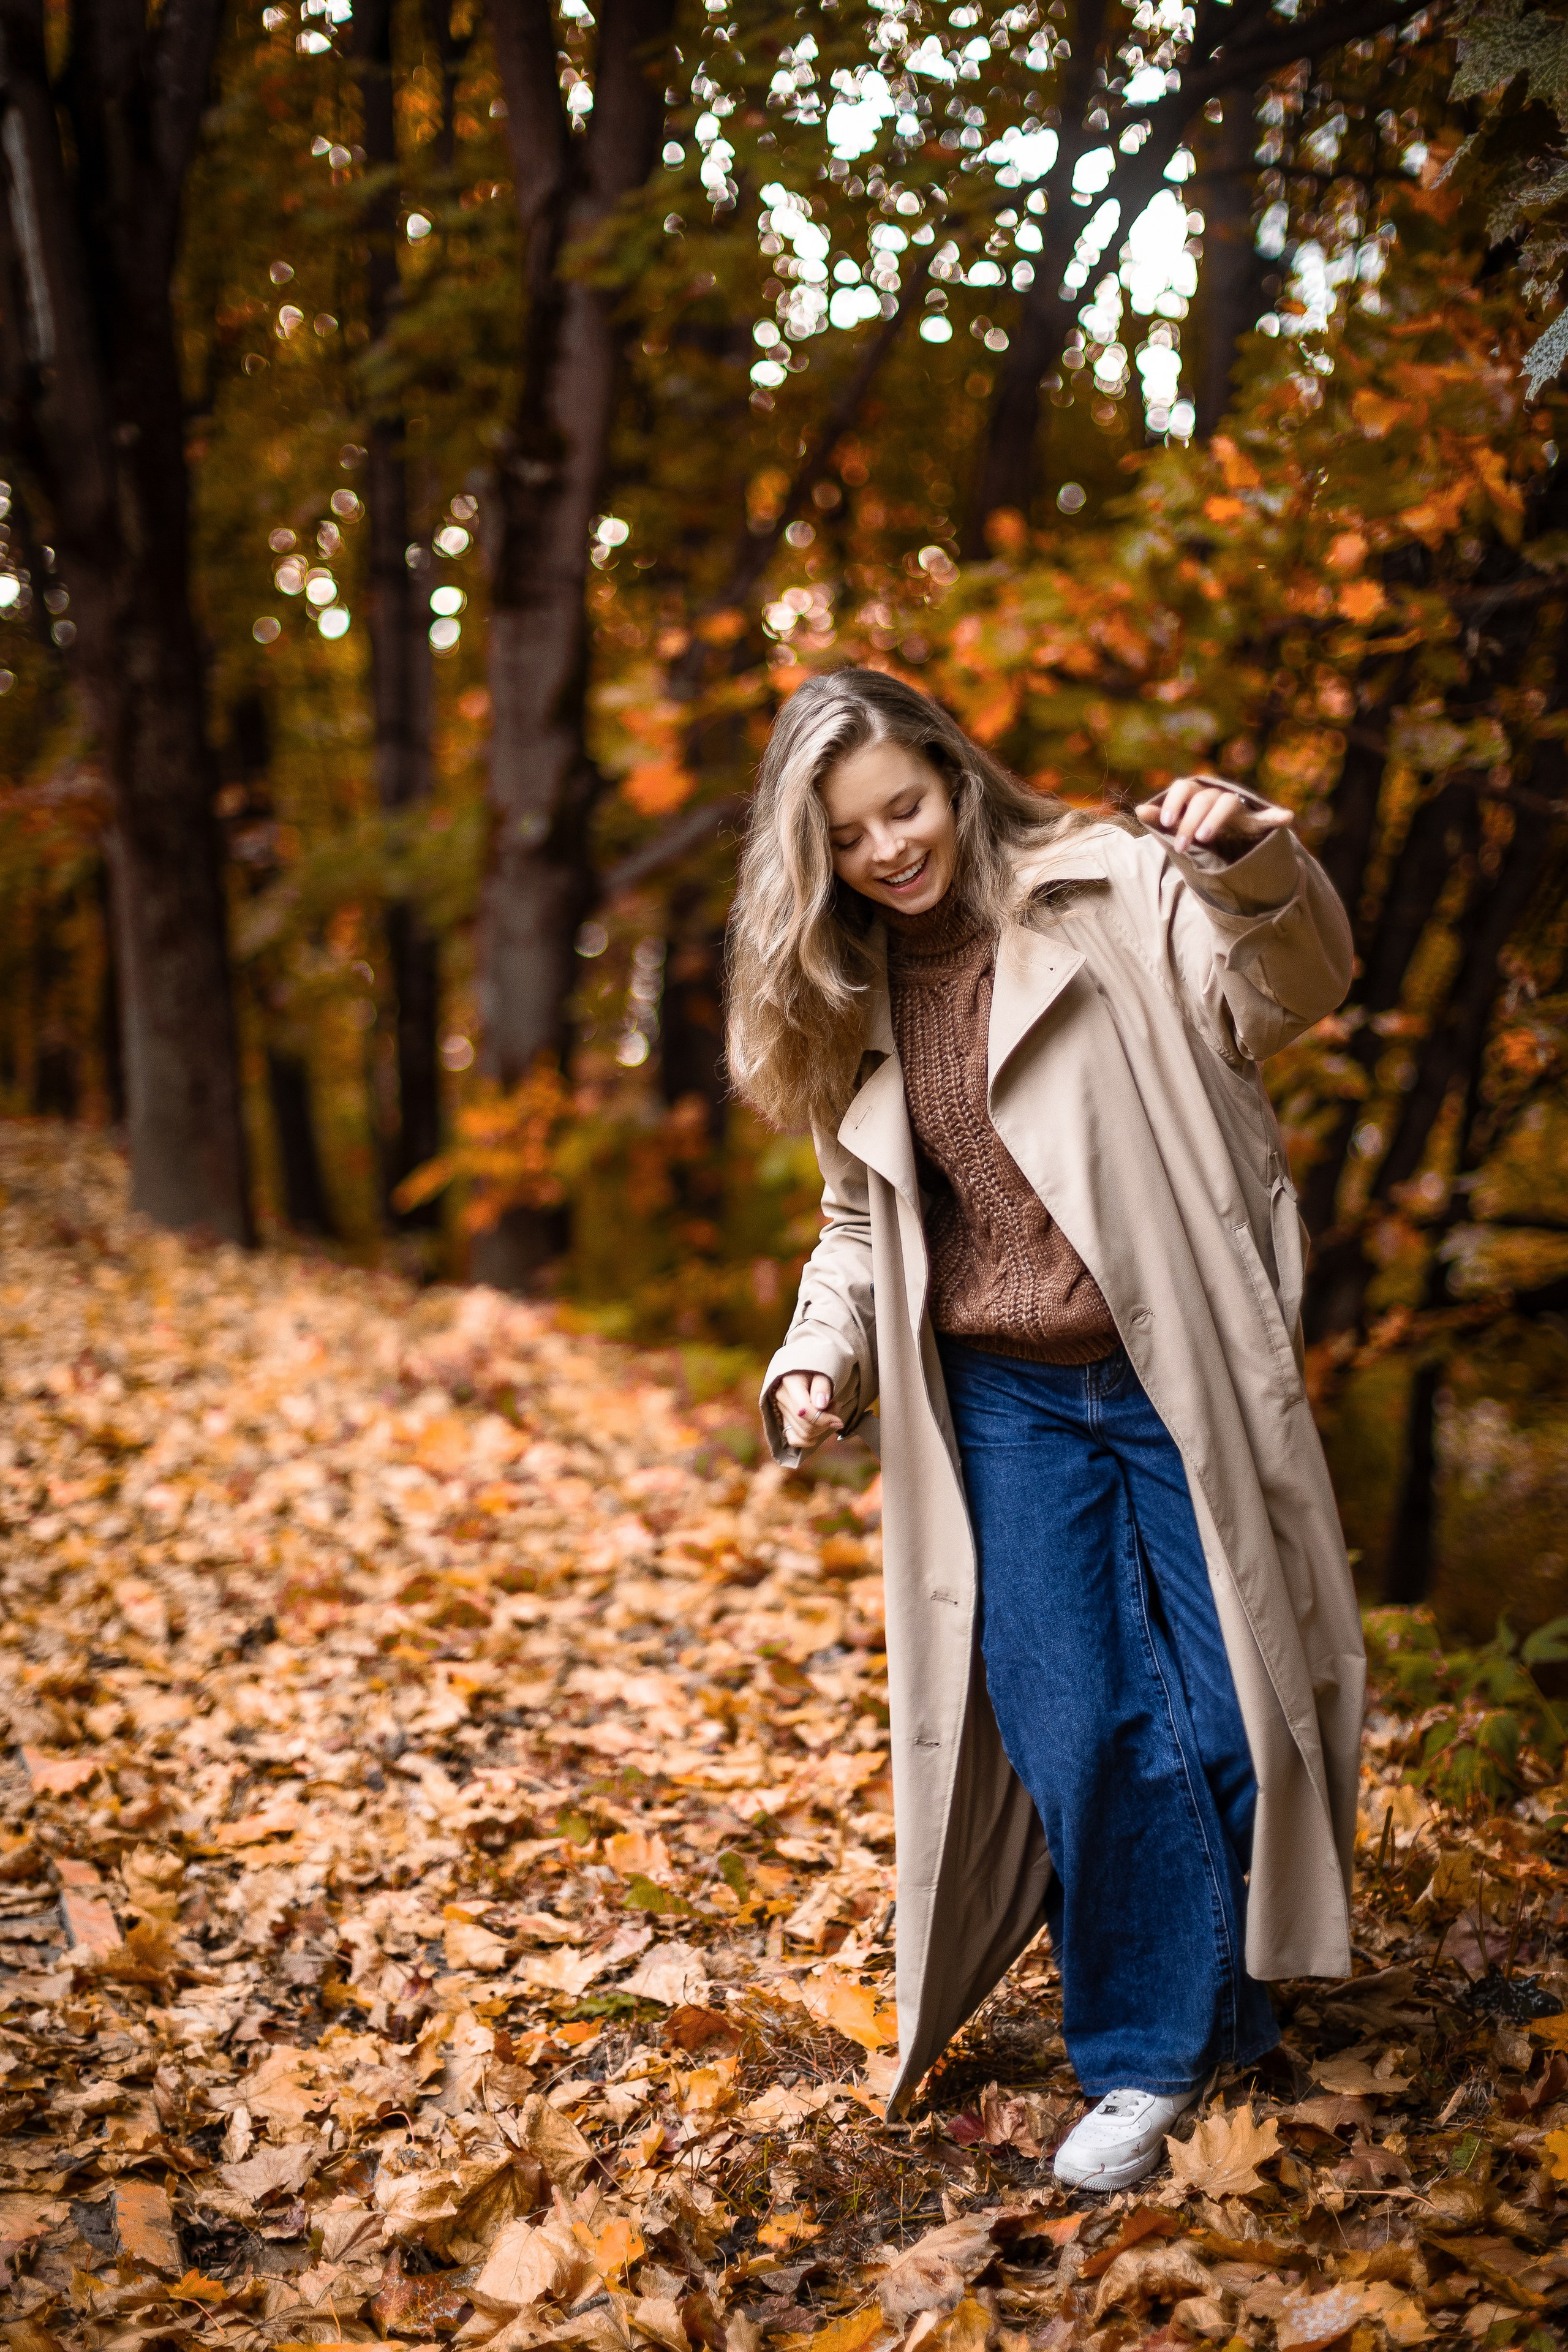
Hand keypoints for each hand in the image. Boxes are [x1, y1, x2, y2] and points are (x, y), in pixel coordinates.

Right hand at [772, 1371, 842, 1452]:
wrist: (807, 1369)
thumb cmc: (818, 1370)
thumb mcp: (823, 1372)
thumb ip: (822, 1386)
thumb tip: (820, 1405)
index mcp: (789, 1383)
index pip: (804, 1410)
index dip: (824, 1419)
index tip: (838, 1420)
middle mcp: (781, 1398)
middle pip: (805, 1425)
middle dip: (825, 1422)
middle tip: (836, 1407)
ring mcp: (781, 1410)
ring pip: (802, 1433)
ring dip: (820, 1429)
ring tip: (829, 1413)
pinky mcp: (784, 1419)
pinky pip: (793, 1439)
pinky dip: (808, 1440)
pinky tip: (818, 1431)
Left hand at [1136, 773, 1294, 856]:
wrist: (1224, 836)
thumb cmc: (1194, 826)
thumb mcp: (1177, 824)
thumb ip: (1159, 817)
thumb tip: (1138, 809)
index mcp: (1196, 793)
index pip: (1184, 787)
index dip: (1174, 802)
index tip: (1165, 822)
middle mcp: (1216, 795)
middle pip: (1202, 799)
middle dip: (1189, 821)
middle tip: (1179, 846)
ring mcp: (1237, 807)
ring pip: (1227, 803)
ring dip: (1215, 818)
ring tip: (1204, 838)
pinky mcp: (1255, 820)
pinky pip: (1268, 817)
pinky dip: (1277, 816)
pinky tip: (1286, 817)